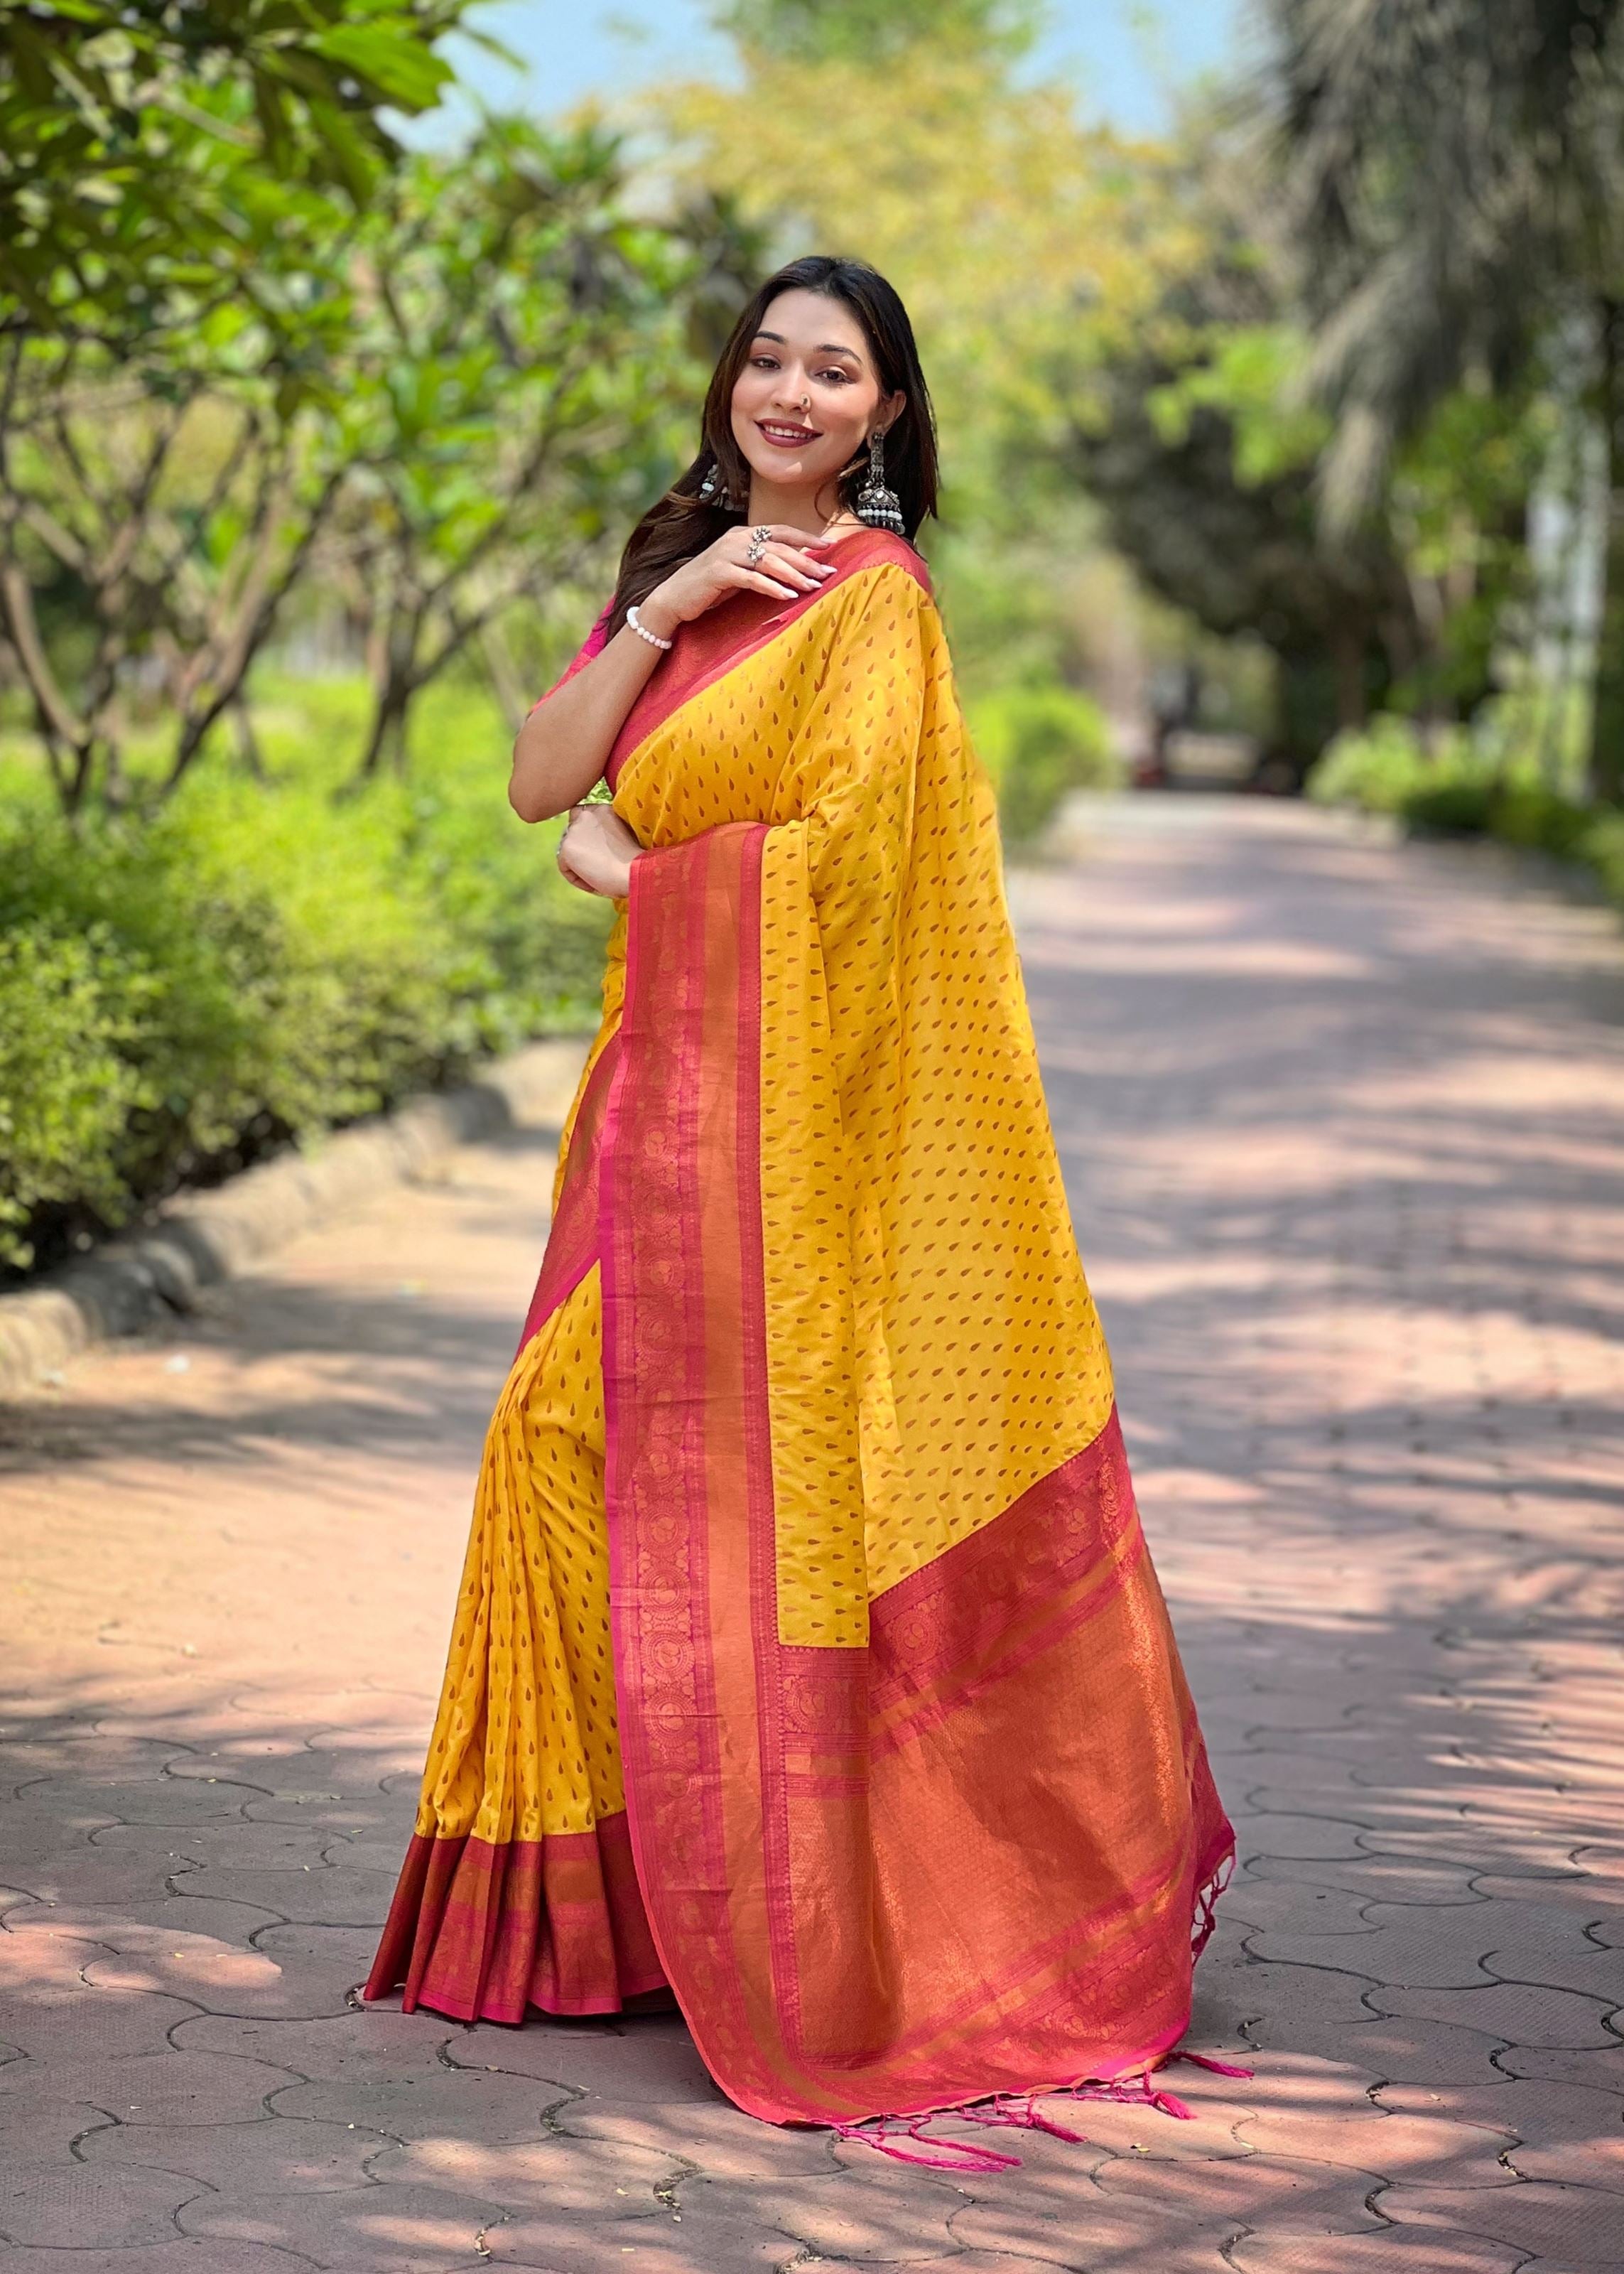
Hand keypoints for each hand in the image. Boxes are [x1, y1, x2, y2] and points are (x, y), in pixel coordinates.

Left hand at [557, 803, 643, 897]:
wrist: (635, 872)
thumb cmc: (636, 862)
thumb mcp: (623, 836)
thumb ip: (605, 832)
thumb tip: (591, 844)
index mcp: (601, 809)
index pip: (582, 816)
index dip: (587, 834)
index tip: (599, 850)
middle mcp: (586, 814)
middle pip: (572, 834)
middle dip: (581, 850)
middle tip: (598, 867)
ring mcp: (574, 830)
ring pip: (568, 852)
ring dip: (579, 865)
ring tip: (599, 878)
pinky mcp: (566, 848)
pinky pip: (565, 868)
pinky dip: (577, 879)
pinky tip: (594, 884)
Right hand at [641, 523, 836, 635]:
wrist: (674, 598)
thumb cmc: (709, 587)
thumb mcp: (739, 571)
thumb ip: (761, 564)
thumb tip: (793, 567)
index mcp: (742, 534)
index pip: (780, 531)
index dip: (805, 537)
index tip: (829, 546)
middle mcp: (735, 539)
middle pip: (779, 546)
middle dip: (806, 560)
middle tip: (827, 573)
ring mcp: (726, 554)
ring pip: (768, 560)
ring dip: (793, 574)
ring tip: (813, 586)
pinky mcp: (719, 573)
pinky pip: (752, 578)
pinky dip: (772, 587)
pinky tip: (788, 596)